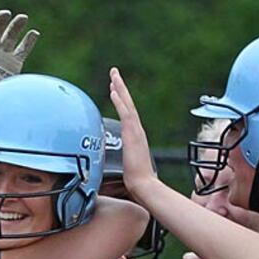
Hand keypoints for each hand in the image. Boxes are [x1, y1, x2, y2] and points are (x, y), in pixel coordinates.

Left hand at [108, 67, 157, 199]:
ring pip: (127, 104)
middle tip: (114, 73)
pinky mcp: (132, 134)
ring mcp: (136, 131)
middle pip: (128, 103)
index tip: (115, 88)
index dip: (121, 100)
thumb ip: (124, 161)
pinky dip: (119, 100)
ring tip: (113, 75)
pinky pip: (125, 112)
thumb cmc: (138, 181)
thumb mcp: (128, 167)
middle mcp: (137, 130)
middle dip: (120, 87)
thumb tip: (119, 167)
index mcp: (136, 136)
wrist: (145, 186)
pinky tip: (113, 90)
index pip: (128, 113)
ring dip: (119, 88)